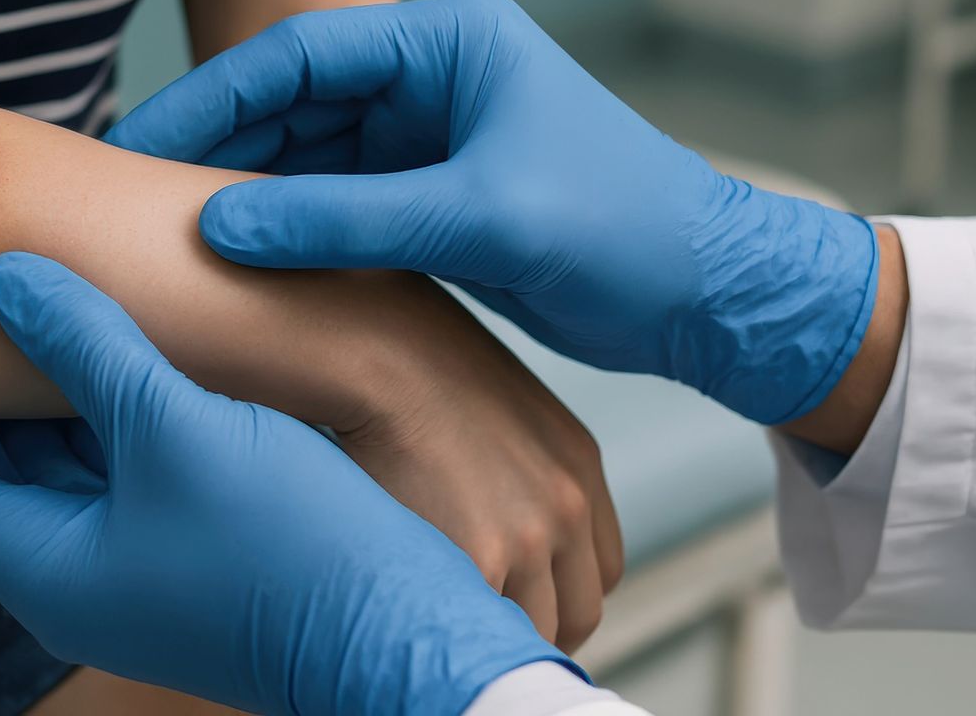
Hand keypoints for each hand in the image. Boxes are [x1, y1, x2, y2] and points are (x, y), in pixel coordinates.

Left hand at [0, 253, 587, 715]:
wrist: (403, 634)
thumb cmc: (286, 542)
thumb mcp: (174, 426)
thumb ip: (86, 344)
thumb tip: (5, 276)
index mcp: (42, 562)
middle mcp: (71, 573)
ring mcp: (129, 565)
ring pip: (46, 464)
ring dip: (27, 390)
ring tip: (11, 297)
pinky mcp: (183, 549)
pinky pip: (106, 469)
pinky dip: (89, 410)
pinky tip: (108, 344)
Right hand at [107, 0, 879, 424]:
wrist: (709, 298)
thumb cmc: (624, 233)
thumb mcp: (483, 220)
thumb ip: (348, 221)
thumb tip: (217, 227)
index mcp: (450, 41)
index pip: (301, 53)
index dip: (212, 98)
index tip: (141, 146)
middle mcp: (432, 74)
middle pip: (292, 101)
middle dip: (216, 147)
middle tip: (132, 196)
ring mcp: (429, 134)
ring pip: (305, 154)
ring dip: (244, 191)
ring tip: (165, 233)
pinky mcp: (430, 193)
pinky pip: (334, 201)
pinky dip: (287, 229)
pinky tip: (233, 261)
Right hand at [336, 274, 622, 648]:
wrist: (374, 345)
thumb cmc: (412, 362)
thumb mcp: (496, 407)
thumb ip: (517, 465)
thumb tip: (492, 513)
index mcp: (577, 465)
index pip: (600, 569)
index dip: (561, 594)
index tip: (524, 602)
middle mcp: (567, 503)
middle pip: (578, 611)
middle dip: (536, 626)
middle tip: (484, 625)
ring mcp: (531, 535)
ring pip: (534, 630)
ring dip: (493, 630)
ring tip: (446, 618)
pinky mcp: (482, 558)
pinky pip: (485, 627)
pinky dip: (459, 629)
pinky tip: (426, 612)